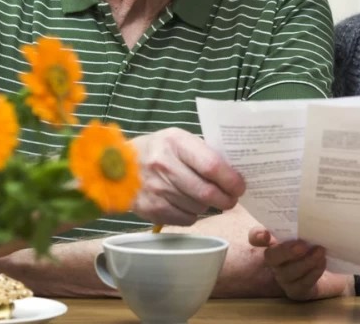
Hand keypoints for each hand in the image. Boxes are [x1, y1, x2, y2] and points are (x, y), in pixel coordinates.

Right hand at [130, 128, 244, 225]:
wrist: (119, 165)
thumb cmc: (159, 150)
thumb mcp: (179, 140)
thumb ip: (204, 153)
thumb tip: (235, 173)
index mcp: (175, 142)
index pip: (211, 165)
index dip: (231, 180)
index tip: (240, 186)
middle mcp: (164, 165)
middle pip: (206, 192)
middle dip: (226, 199)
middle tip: (231, 199)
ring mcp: (156, 189)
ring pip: (198, 208)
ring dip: (209, 206)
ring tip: (205, 197)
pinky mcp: (151, 208)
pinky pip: (186, 219)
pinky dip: (193, 214)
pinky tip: (187, 203)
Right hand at [248, 226, 343, 300]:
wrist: (327, 269)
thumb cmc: (313, 244)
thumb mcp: (308, 232)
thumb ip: (303, 223)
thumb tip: (310, 208)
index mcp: (272, 242)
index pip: (256, 238)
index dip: (258, 236)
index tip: (266, 234)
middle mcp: (274, 260)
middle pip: (271, 257)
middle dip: (285, 251)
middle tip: (302, 245)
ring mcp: (284, 277)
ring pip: (288, 273)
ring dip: (305, 262)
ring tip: (320, 251)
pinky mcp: (296, 290)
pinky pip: (302, 284)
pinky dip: (313, 272)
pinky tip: (322, 262)